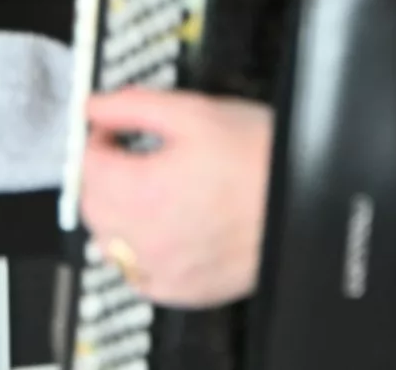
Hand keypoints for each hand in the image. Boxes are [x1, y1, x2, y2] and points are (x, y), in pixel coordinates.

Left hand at [80, 88, 272, 307]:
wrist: (306, 201)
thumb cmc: (260, 156)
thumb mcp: (194, 112)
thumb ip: (134, 106)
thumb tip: (95, 105)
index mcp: (145, 191)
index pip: (88, 166)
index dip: (97, 139)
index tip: (112, 130)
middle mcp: (149, 238)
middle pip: (93, 206)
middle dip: (101, 174)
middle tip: (125, 154)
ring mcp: (166, 270)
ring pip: (110, 244)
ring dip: (114, 214)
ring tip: (143, 189)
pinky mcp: (186, 290)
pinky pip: (139, 277)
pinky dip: (137, 253)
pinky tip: (159, 230)